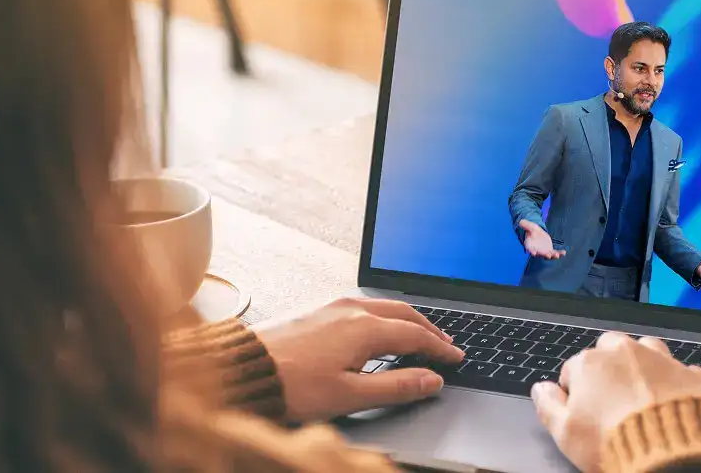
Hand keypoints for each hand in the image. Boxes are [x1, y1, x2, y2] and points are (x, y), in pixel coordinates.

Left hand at [252, 297, 464, 421]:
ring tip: (419, 334)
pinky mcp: (318, 310)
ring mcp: (333, 306)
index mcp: (365, 328)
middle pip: (404, 314)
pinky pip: (364, 305)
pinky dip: (385, 316)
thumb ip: (396, 386)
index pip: (416, 335)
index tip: (456, 357)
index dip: (440, 348)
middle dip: (429, 328)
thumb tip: (430, 380)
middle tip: (445, 344)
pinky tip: (380, 328)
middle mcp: (352, 309)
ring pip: (384, 306)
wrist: (244, 370)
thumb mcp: (350, 394)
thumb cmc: (291, 385)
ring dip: (407, 320)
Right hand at [519, 219, 566, 258]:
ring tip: (557, 255)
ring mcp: (544, 251)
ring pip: (549, 255)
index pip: (530, 249)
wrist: (536, 234)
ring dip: (553, 256)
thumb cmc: (532, 231)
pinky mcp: (550, 250)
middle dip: (545, 255)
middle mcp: (537, 250)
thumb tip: (521, 222)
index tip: (534, 253)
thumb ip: (526, 225)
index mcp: (530, 245)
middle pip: (541, 254)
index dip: (531, 251)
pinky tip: (564, 252)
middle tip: (548, 255)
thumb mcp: (529, 226)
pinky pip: (555, 253)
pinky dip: (559, 253)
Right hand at [531, 333, 700, 472]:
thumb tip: (541, 390)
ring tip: (641, 393)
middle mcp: (625, 354)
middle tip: (611, 397)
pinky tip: (671, 401)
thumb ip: (548, 406)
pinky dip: (675, 382)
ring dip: (642, 365)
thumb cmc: (613, 444)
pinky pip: (680, 371)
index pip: (574, 368)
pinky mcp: (690, 375)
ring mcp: (661, 361)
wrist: (669, 455)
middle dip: (608, 367)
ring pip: (647, 350)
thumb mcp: (565, 434)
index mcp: (591, 364)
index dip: (575, 391)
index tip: (583, 409)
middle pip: (610, 349)